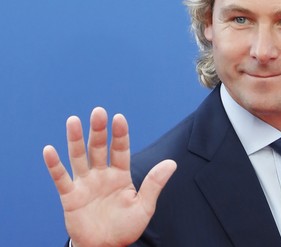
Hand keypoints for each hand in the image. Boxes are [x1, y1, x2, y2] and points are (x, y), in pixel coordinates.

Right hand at [43, 107, 176, 246]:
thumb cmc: (125, 227)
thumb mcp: (144, 206)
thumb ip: (154, 184)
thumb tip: (172, 162)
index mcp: (120, 175)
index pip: (120, 150)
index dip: (120, 134)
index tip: (119, 118)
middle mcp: (102, 175)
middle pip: (98, 148)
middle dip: (98, 130)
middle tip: (98, 111)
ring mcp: (85, 184)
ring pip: (79, 157)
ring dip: (75, 139)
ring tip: (73, 120)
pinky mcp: (70, 196)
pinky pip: (61, 178)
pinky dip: (54, 165)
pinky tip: (49, 150)